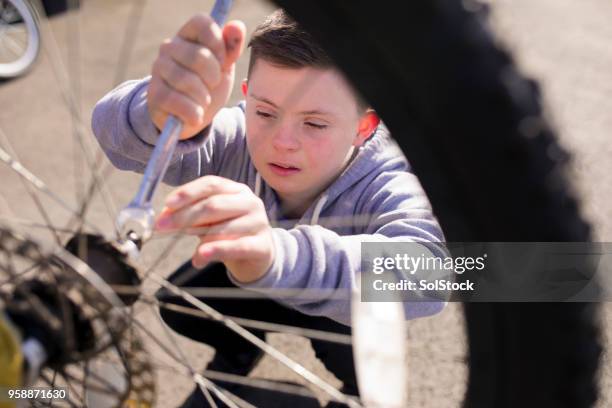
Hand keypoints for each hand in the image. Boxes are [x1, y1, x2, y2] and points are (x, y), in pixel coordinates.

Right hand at [147, 14, 245, 138]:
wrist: (192, 116)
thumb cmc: (209, 85)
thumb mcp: (224, 67)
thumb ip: (231, 48)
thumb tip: (237, 26)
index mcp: (188, 34)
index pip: (203, 24)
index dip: (219, 45)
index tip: (222, 62)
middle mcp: (169, 47)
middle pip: (199, 56)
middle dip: (214, 77)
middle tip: (212, 85)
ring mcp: (159, 69)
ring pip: (188, 82)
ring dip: (204, 98)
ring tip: (203, 101)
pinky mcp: (155, 94)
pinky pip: (180, 103)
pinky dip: (194, 113)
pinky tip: (195, 114)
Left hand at [155, 176, 274, 282]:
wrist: (259, 254)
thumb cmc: (231, 232)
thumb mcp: (210, 220)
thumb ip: (190, 215)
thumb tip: (163, 216)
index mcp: (237, 190)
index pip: (211, 184)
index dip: (188, 192)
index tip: (167, 204)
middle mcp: (250, 202)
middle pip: (214, 204)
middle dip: (184, 216)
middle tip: (162, 227)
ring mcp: (259, 223)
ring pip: (223, 227)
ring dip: (198, 237)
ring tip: (183, 243)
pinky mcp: (262, 246)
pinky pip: (237, 247)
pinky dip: (216, 251)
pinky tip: (200, 258)